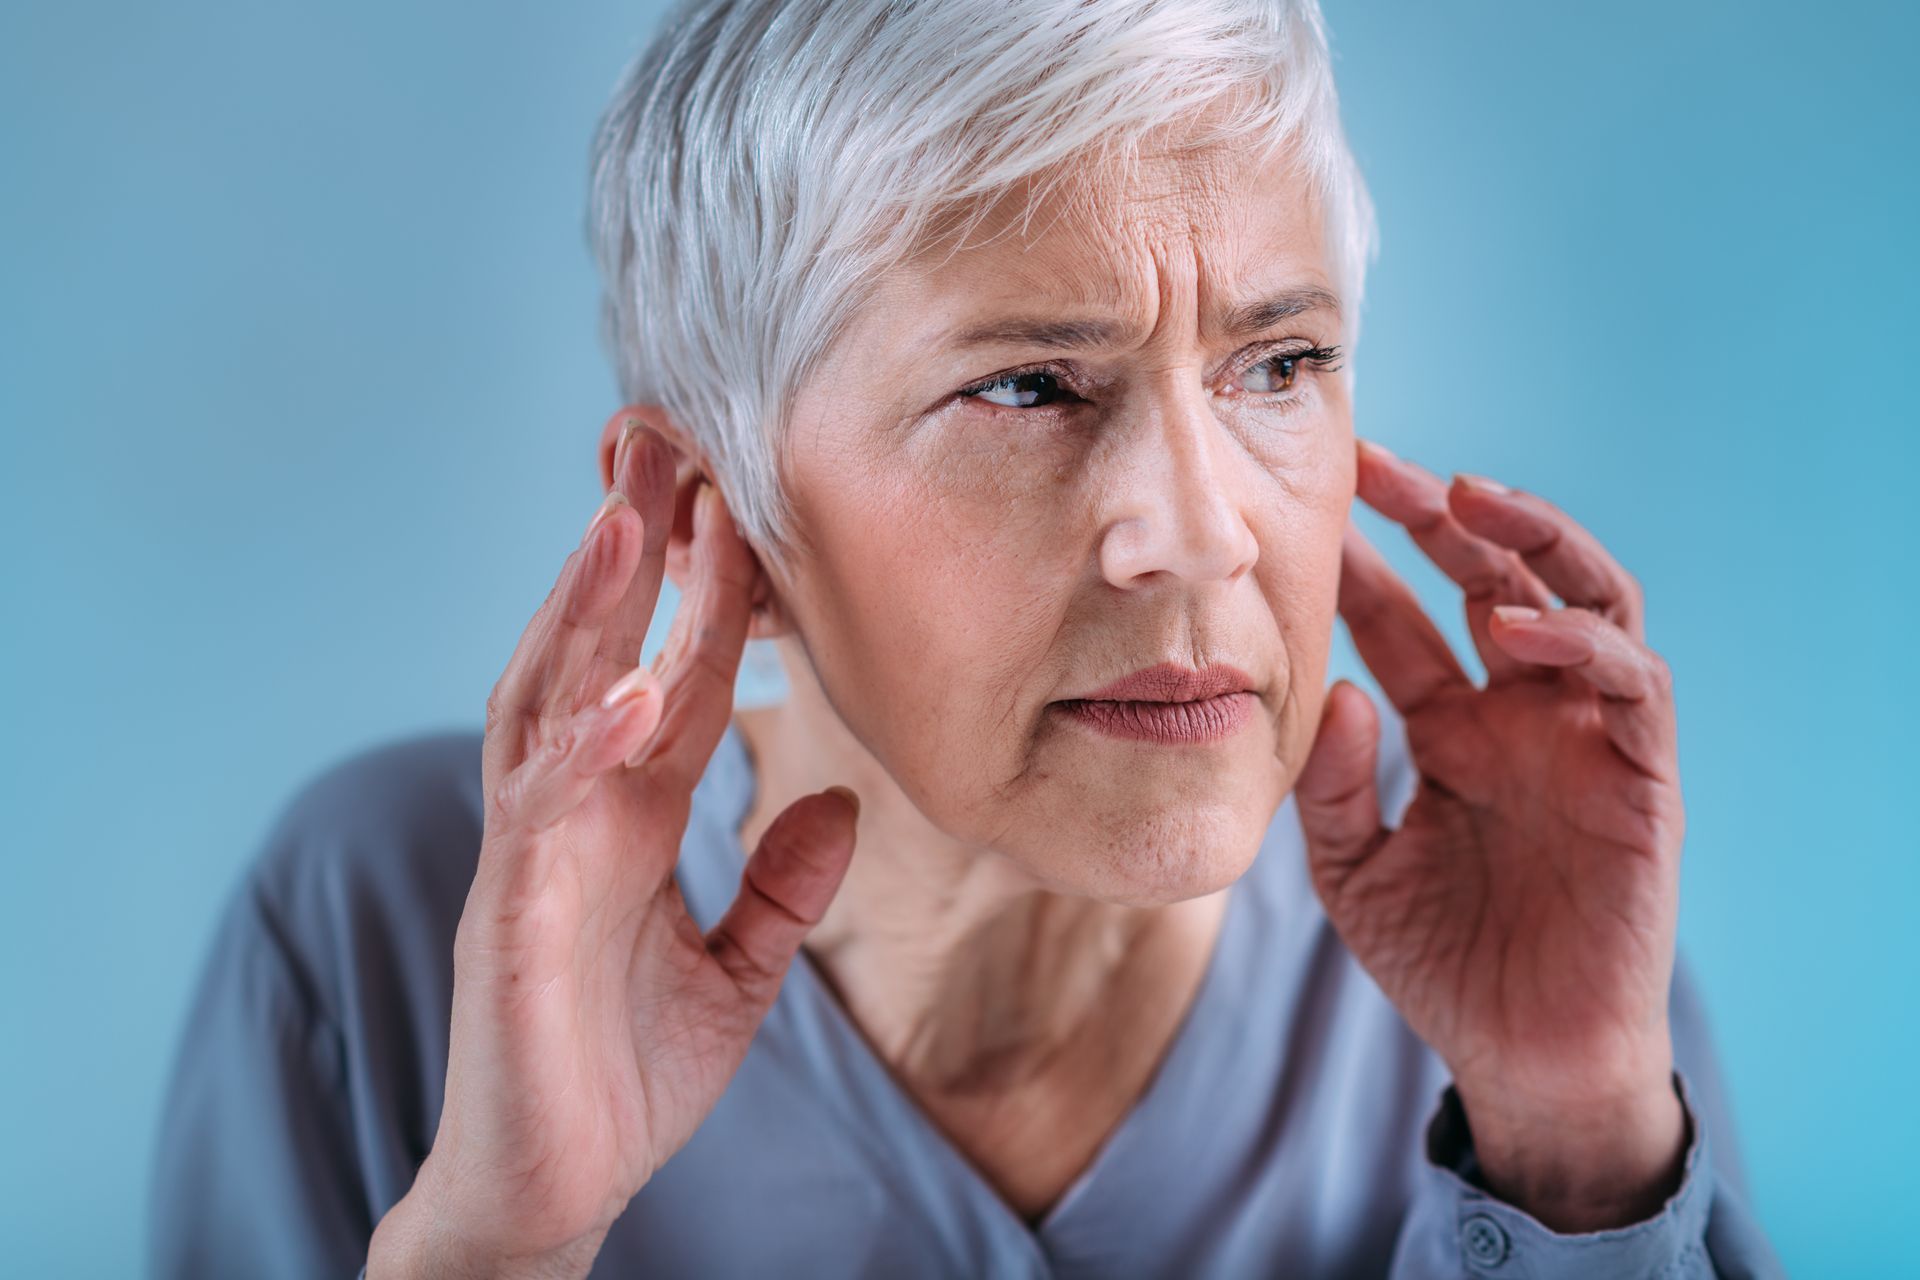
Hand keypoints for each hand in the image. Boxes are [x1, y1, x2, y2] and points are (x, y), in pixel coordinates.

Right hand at [368, 415, 859, 1277]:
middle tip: (666, 443)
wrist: (554, 1190)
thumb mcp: (738, 972)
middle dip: (631, 553)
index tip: (741, 496)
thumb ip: (784, 890)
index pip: (676, 676)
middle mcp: (577, 813)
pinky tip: (631, 686)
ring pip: (551, 701)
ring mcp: (536, 855)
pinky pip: (541, 812)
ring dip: (586, 609)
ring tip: (629, 516)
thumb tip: (841, 807)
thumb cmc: (625, 1074)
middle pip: (601, 653)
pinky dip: (583, 743)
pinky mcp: (510, 915)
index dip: (707, 592)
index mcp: (631, 816)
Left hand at [1293, 438, 1687, 1230]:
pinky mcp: (1644, 775)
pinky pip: (1632, 682)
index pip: (1405, 623)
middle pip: (1494, 579)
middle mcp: (1522, 714)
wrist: (1523, 1056)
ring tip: (1465, 499)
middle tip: (1377, 464)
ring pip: (1584, 599)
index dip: (1364, 565)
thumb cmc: (1442, 963)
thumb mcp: (1352, 871)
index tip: (1310, 509)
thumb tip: (1337, 688)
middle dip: (1441, 515)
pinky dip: (1581, 642)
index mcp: (1452, 729)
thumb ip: (1330, 785)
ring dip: (1531, 540)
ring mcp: (1586, 737)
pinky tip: (1518, 626)